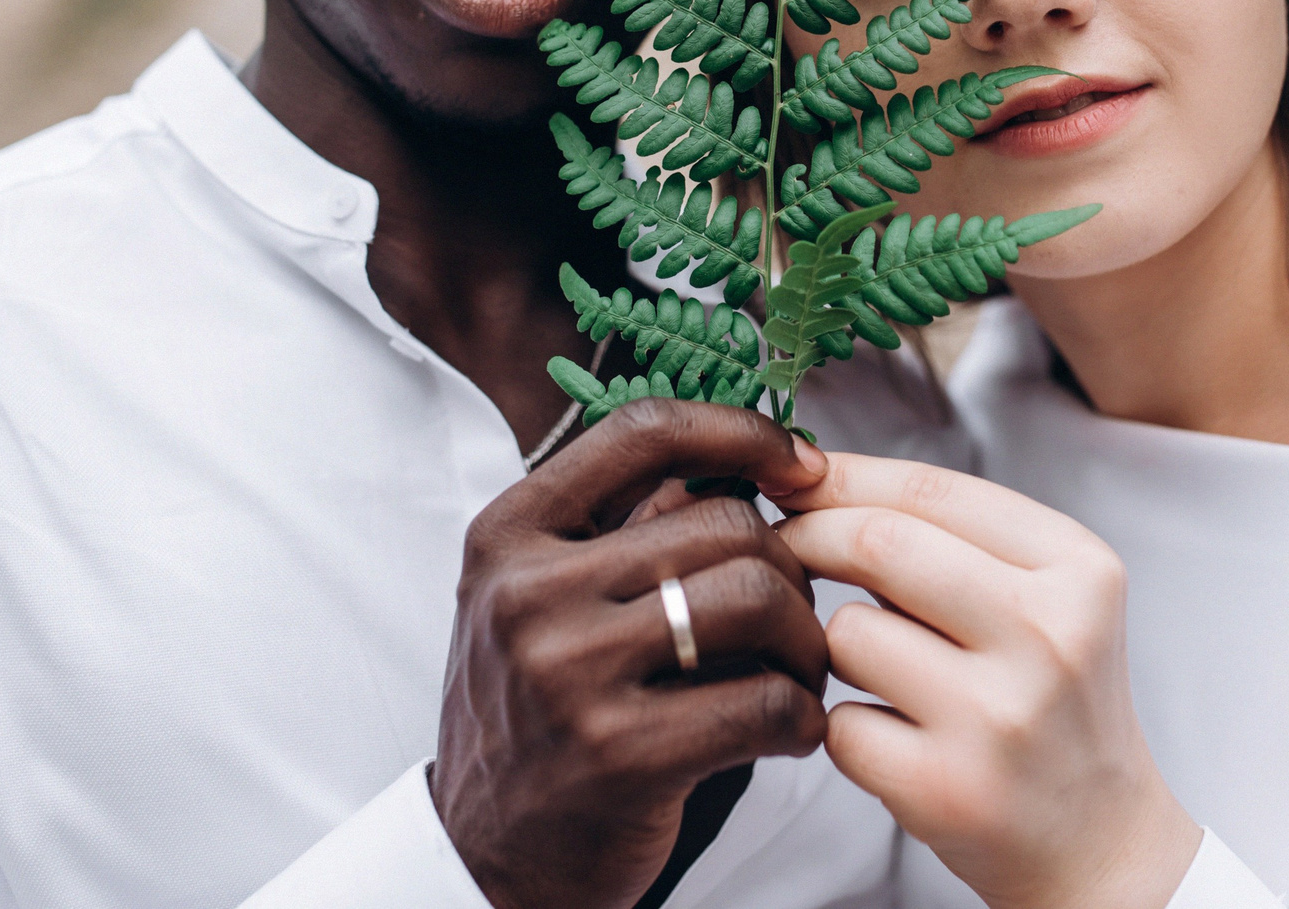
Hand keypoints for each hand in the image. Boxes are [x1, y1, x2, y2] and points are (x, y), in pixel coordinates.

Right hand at [435, 399, 833, 908]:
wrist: (484, 857)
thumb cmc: (537, 715)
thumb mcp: (541, 600)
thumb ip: (626, 526)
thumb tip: (748, 460)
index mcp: (508, 534)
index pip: (644, 432)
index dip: (743, 433)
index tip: (802, 466)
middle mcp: (528, 592)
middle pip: (724, 522)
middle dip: (788, 567)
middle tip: (792, 618)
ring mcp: (569, 674)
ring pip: (755, 596)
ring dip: (805, 639)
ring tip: (797, 673)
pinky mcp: (620, 755)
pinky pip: (765, 702)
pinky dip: (803, 716)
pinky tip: (790, 732)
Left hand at [768, 453, 1201, 908]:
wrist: (1101, 845)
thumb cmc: (1053, 707)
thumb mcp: (1047, 601)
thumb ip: (953, 541)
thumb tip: (817, 481)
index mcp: (1079, 570)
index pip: (932, 490)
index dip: (844, 477)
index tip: (794, 480)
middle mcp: (1049, 635)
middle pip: (879, 543)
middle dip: (810, 537)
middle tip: (783, 547)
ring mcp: (999, 716)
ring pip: (849, 632)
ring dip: (840, 648)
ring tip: (890, 677)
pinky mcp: (948, 789)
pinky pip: (839, 724)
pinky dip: (848, 730)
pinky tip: (898, 742)